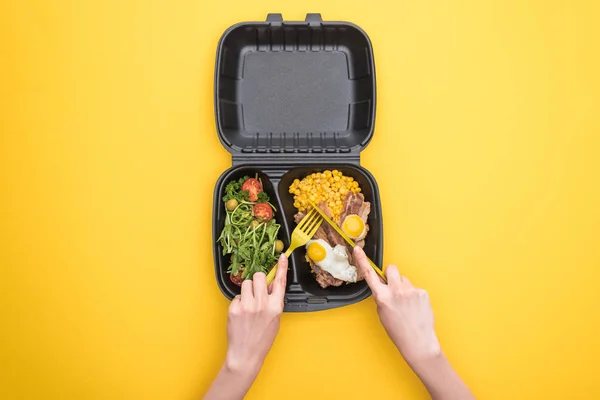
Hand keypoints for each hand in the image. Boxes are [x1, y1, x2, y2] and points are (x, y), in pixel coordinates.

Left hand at [204, 255, 287, 399]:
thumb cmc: (262, 339)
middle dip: (257, 281)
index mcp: (275, 306)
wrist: (246, 354)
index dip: (281, 267)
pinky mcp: (234, 308)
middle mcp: (262, 304)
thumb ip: (274, 301)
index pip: (280, 282)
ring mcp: (247, 306)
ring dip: (247, 290)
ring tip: (248, 304)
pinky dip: (239, 302)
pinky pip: (237, 296)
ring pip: (245, 283)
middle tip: (256, 292)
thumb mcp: (275, 319)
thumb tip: (271, 285)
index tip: (281, 256)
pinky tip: (241, 314)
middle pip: (258, 276)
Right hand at [354, 247, 440, 364]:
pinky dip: (414, 295)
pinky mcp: (422, 292)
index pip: (369, 275)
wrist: (418, 342)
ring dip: (404, 288)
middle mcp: (396, 291)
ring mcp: (410, 291)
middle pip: (392, 269)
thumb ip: (381, 297)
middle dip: (391, 275)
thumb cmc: (399, 331)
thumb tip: (385, 288)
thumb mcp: (382, 314)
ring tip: (407, 304)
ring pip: (405, 280)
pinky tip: (415, 307)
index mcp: (383, 297)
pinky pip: (415, 288)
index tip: (358, 250)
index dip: (362, 261)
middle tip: (394, 287)